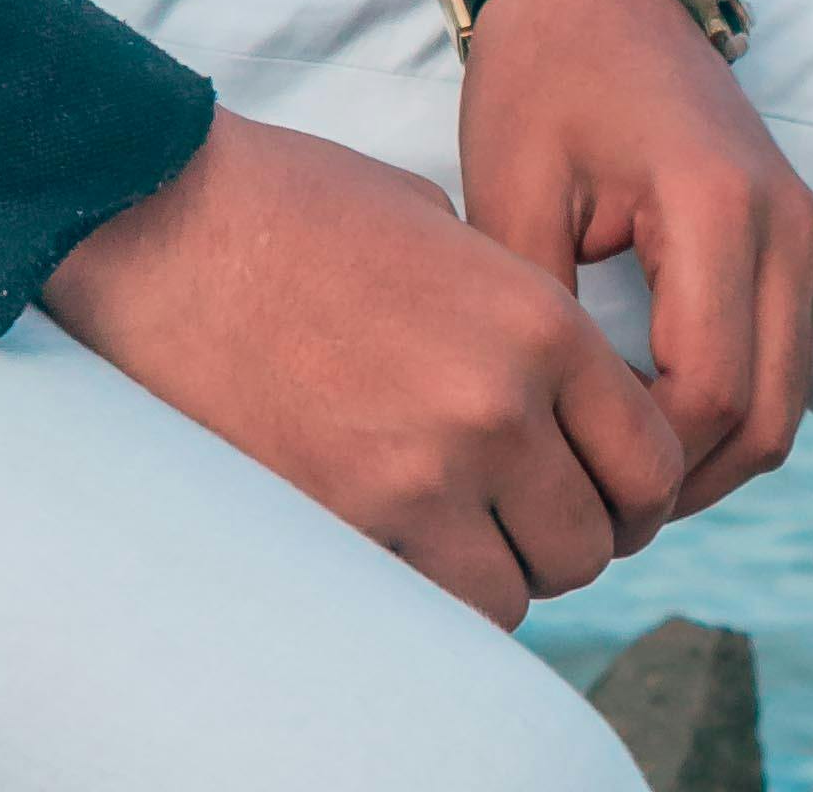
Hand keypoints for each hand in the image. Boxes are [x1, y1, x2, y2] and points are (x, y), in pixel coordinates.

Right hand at [42, 106, 687, 628]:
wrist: (164, 221)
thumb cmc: (294, 206)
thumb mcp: (439, 224)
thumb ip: (515, 311)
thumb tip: (558, 395)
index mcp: (536, 321)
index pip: (649, 462)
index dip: (631, 488)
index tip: (594, 485)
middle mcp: (499, 405)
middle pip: (593, 540)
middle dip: (563, 531)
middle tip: (513, 504)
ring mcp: (424, 473)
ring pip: (524, 590)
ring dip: (499, 566)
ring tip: (450, 516)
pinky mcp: (351, 521)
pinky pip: (443, 605)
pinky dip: (437, 587)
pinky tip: (402, 532)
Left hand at [457, 0, 812, 516]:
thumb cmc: (538, 71)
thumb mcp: (512, 193)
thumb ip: (545, 322)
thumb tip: (556, 442)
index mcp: (720, 206)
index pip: (711, 393)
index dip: (646, 461)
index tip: (568, 477)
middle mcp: (787, 223)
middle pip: (769, 419)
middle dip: (685, 481)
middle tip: (592, 509)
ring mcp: (804, 230)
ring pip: (785, 402)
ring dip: (710, 453)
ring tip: (612, 473)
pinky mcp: (796, 237)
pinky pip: (780, 358)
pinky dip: (727, 408)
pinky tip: (643, 419)